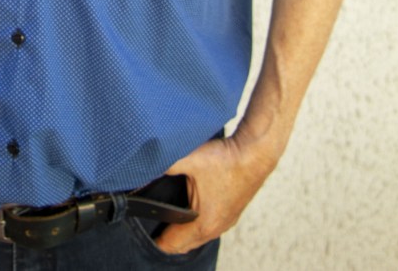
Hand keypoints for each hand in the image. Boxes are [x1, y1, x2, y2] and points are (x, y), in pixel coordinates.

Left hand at [153, 130, 276, 254]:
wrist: (255, 153)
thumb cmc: (226, 160)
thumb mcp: (189, 160)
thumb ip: (163, 166)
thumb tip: (141, 168)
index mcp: (203, 223)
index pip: (172, 244)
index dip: (155, 239)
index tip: (141, 229)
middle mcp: (215, 228)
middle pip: (184, 245)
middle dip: (167, 238)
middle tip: (150, 223)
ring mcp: (225, 222)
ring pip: (198, 237)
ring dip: (183, 232)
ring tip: (165, 217)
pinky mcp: (231, 212)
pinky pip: (209, 227)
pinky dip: (196, 224)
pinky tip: (189, 208)